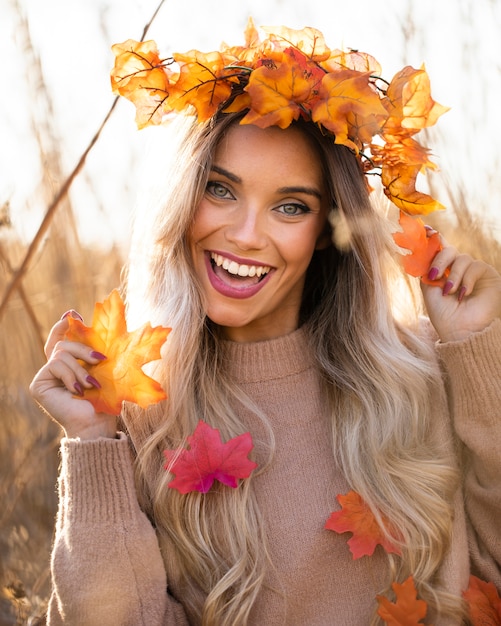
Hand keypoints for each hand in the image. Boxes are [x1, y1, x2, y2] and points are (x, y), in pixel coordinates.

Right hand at [29, 311, 117, 439]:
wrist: (97, 424)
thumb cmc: (107, 400)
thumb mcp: (107, 369)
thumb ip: (99, 350)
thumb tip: (101, 327)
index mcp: (71, 364)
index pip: (62, 339)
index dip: (64, 325)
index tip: (73, 313)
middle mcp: (56, 369)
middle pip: (63, 343)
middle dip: (84, 348)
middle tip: (101, 359)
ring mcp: (46, 376)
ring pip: (61, 353)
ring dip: (81, 368)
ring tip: (93, 384)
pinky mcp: (39, 384)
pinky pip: (55, 365)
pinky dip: (71, 375)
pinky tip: (79, 390)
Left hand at [422, 241, 500, 341]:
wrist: (460, 329)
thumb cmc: (443, 312)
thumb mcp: (429, 287)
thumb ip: (426, 266)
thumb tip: (424, 246)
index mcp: (443, 269)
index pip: (438, 248)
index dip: (432, 237)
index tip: (425, 230)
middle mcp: (457, 267)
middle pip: (448, 249)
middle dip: (439, 259)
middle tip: (434, 275)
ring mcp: (472, 270)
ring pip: (461, 258)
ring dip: (453, 276)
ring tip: (449, 292)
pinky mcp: (486, 274)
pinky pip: (475, 266)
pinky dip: (466, 280)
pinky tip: (463, 294)